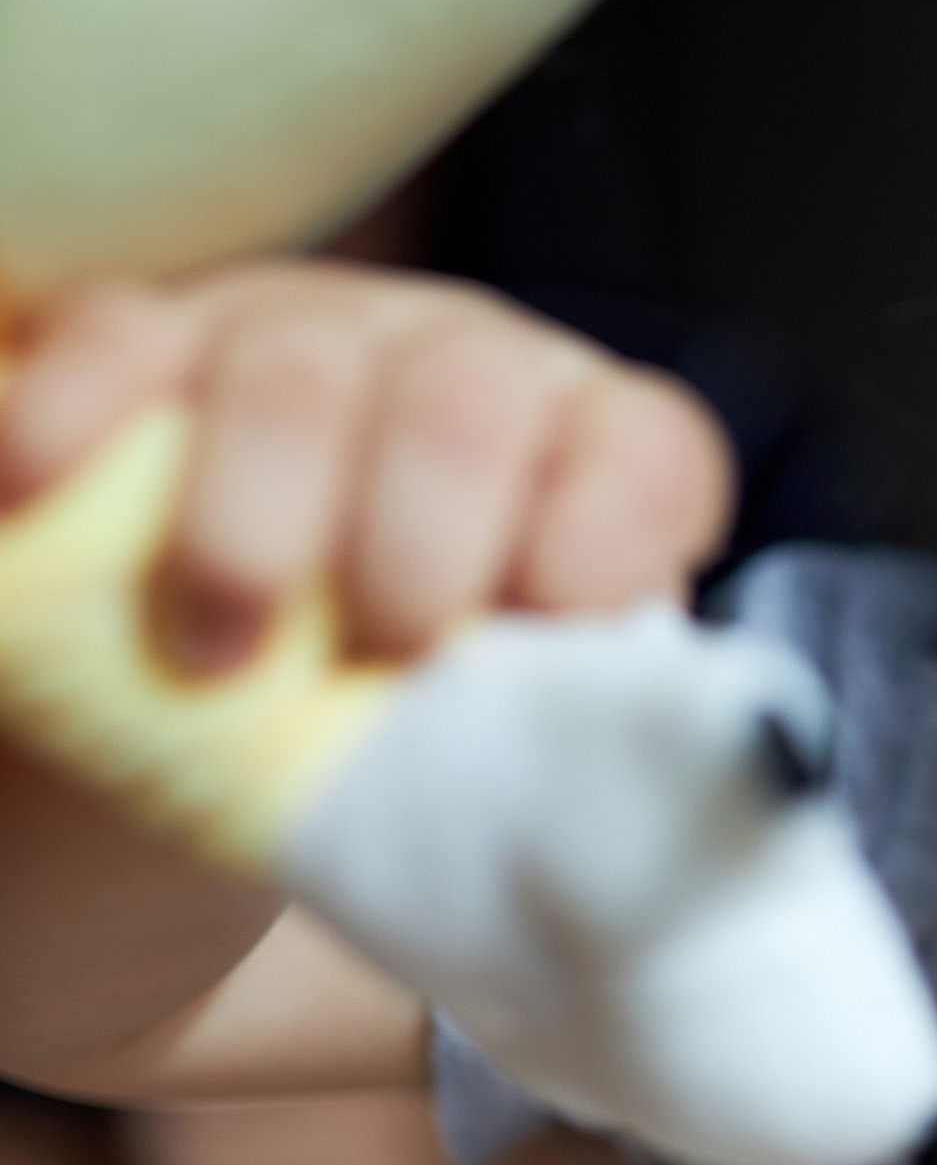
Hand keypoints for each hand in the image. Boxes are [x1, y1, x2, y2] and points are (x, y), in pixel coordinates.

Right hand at [0, 263, 731, 673]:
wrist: (243, 695)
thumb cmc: (403, 729)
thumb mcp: (489, 745)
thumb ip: (539, 746)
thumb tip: (579, 824)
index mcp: (582, 471)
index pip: (646, 460)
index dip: (611, 528)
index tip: (551, 610)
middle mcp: (463, 376)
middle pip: (465, 406)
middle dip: (422, 535)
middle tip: (379, 646)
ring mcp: (308, 341)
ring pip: (296, 371)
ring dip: (254, 513)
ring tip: (213, 650)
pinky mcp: (157, 343)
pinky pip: (119, 340)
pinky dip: (77, 412)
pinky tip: (33, 486)